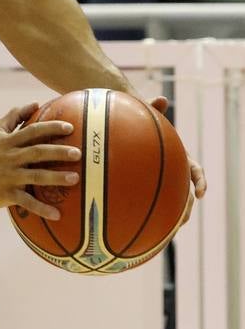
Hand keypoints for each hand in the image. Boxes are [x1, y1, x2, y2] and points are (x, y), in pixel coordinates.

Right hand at [0, 103, 81, 218]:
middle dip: (58, 152)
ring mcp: (8, 176)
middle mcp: (10, 157)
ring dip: (56, 177)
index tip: (70, 127)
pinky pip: (26, 202)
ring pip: (35, 176)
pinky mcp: (6, 194)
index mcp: (8, 141)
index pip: (32, 131)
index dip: (51, 128)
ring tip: (75, 179)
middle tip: (78, 153)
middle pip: (37, 152)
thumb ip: (14, 117)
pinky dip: (41, 209)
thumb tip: (35, 103)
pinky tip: (57, 215)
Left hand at [145, 96, 207, 225]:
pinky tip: (140, 225)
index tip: (200, 192)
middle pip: (186, 192)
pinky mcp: (148, 185)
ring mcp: (163, 178)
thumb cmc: (138, 121)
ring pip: (172, 200)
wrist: (127, 130)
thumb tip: (162, 98)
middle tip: (183, 219)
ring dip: (173, 215)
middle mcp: (174, 169)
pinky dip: (151, 213)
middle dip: (187, 206)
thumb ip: (153, 108)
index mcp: (178, 156)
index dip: (200, 181)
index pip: (195, 169)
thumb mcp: (145, 115)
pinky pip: (151, 201)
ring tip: (168, 230)